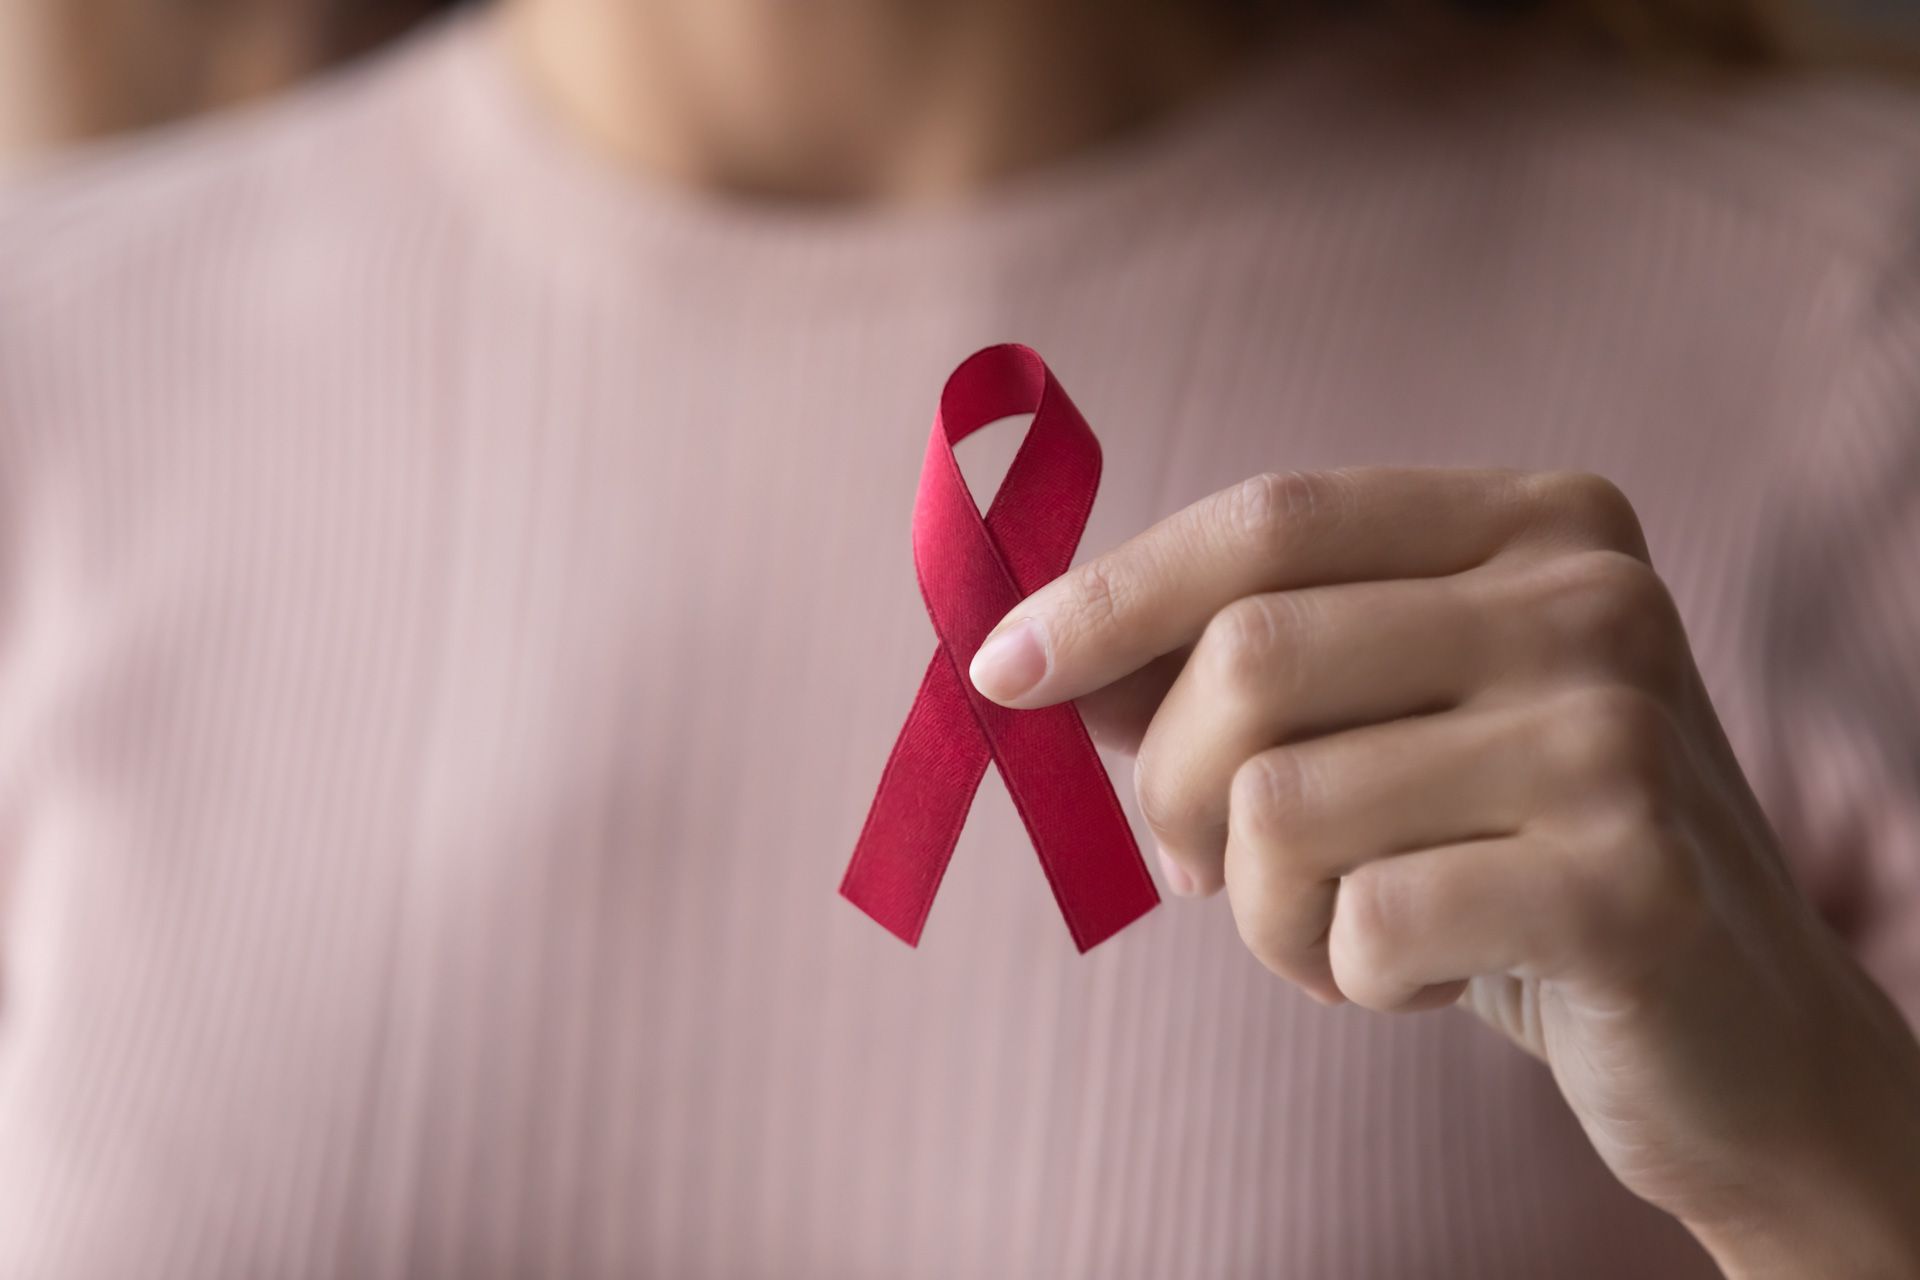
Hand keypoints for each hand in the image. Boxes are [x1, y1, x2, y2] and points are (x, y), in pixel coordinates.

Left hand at [968, 468, 1919, 1276]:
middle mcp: (1594, 599)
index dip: (1112, 594)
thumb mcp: (1386, 731)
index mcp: (1537, 522)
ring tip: (1339, 932)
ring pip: (1281, 806)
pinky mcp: (1630, 885)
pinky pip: (1363, 924)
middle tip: (1195, 863)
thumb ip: (1240, 672)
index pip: (1271, 518)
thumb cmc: (1512, 860)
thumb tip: (1038, 659)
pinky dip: (1345, 976)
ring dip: (1261, 909)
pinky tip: (1422, 979)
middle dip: (1174, 787)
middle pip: (1252, 657)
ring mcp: (1621, 735)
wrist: (1730, 1037)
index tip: (999, 669)